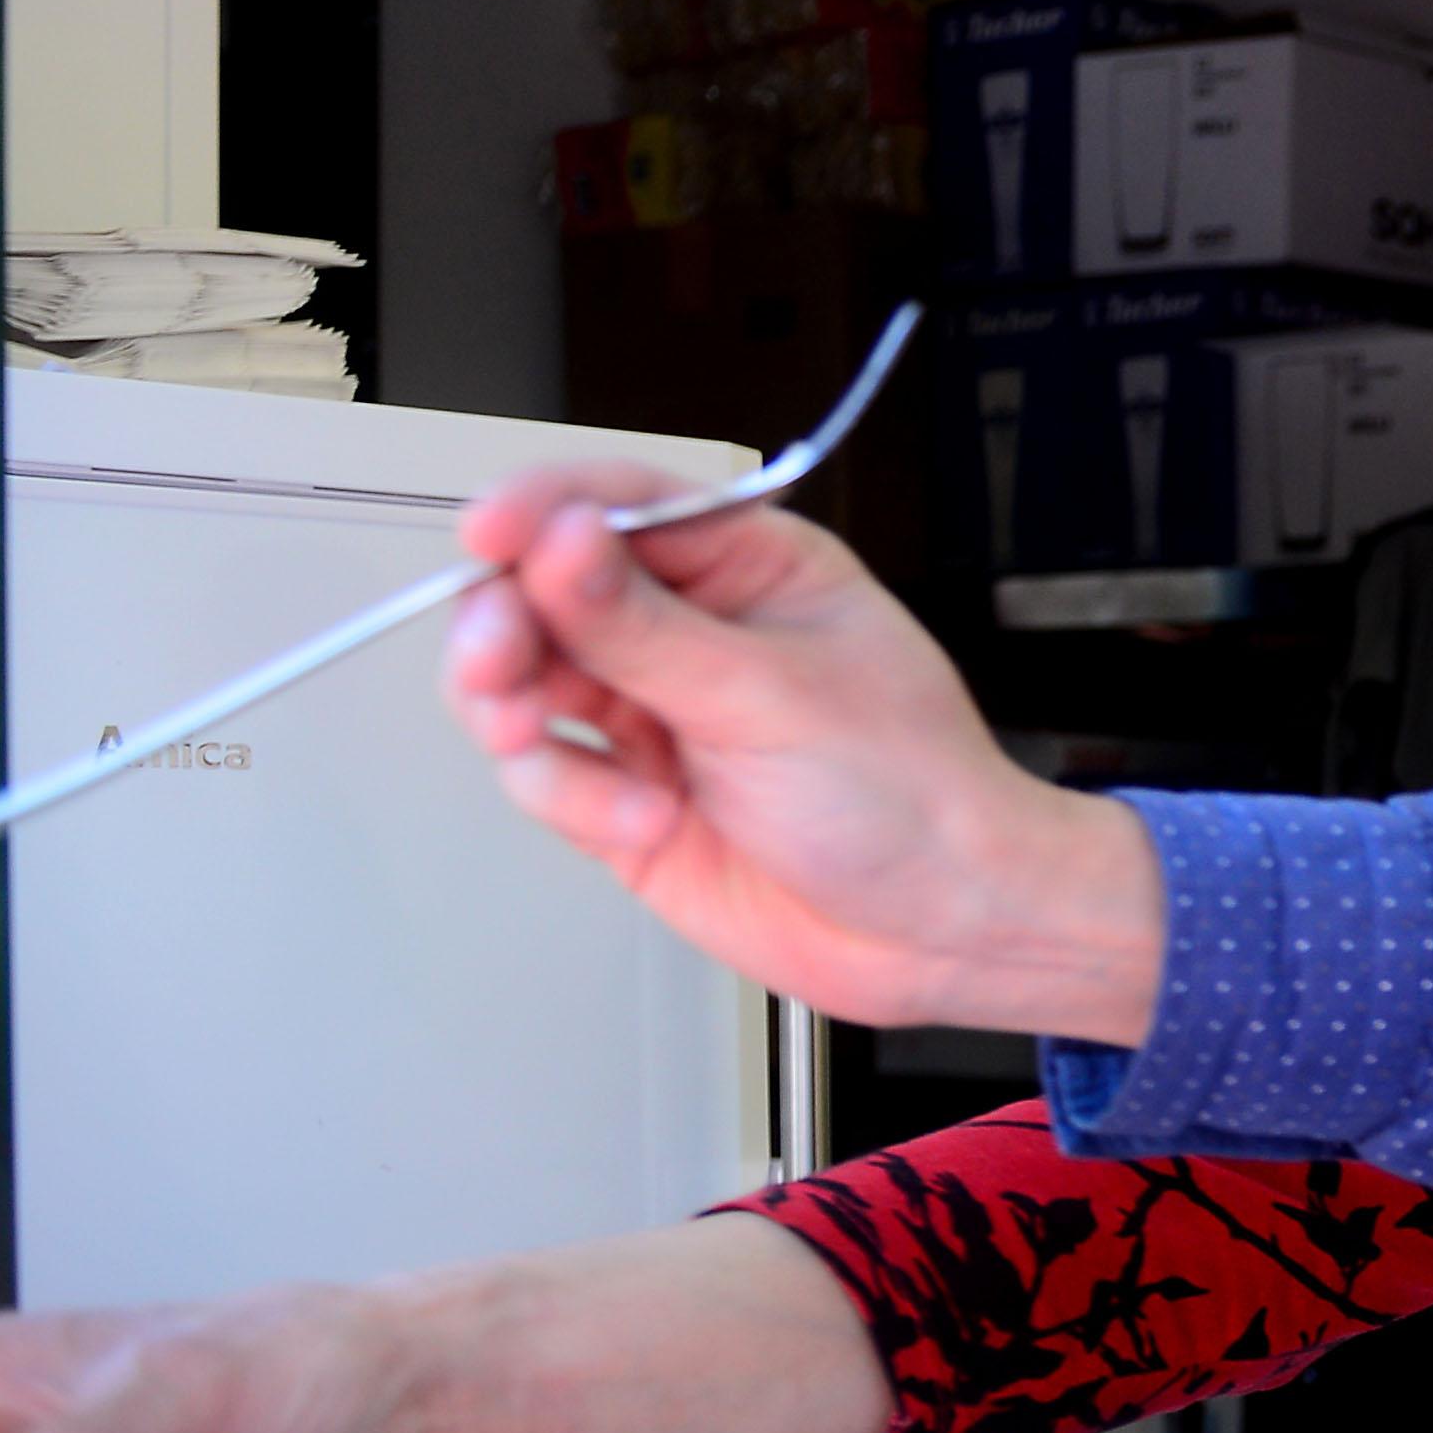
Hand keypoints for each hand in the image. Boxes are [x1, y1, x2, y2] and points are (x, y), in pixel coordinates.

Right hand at [442, 468, 1162, 1040]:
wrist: (945, 928)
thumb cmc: (914, 794)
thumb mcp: (771, 696)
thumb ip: (643, 626)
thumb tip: (553, 540)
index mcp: (752, 566)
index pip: (618, 504)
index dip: (540, 512)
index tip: (488, 536)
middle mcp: (691, 629)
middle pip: (540, 590)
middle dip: (505, 624)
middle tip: (499, 666)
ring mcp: (653, 712)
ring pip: (520, 678)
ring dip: (513, 707)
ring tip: (539, 737)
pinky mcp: (623, 794)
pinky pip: (543, 771)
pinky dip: (570, 796)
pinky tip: (644, 821)